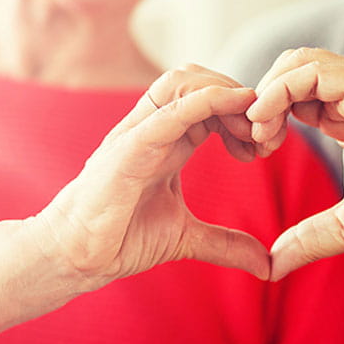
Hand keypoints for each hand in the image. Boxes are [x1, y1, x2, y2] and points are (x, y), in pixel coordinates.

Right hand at [19, 64, 269, 312]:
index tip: (266, 145)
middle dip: (241, 97)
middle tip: (265, 136)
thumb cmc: (120, 238)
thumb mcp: (186, 237)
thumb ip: (226, 244)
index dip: (244, 112)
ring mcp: (139, 132)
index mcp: (169, 140)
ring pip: (184, 80)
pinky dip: (206, 100)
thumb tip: (267, 265)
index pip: (211, 100)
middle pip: (200, 78)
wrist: (77, 256)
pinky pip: (169, 110)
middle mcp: (154, 127)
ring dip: (227, 93)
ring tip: (251, 130)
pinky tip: (235, 105)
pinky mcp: (128, 148)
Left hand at [247, 48, 343, 279]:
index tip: (253, 151)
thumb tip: (272, 266)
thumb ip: (309, 239)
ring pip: (297, 62)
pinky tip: (269, 123)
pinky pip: (314, 73)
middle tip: (251, 140)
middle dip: (260, 99)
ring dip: (267, 92)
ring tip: (258, 131)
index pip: (290, 95)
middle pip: (288, 69)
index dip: (265, 116)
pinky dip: (281, 90)